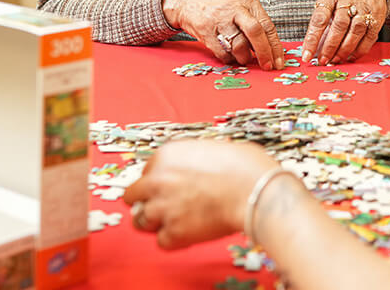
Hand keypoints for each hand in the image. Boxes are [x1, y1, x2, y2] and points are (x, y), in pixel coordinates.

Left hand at [123, 140, 275, 249]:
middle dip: (147, 200)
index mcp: (166, 155)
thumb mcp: (216, 148)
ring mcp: (162, 208)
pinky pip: (161, 241)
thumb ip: (194, 159)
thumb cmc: (245, 166)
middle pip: (133, 196)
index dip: (160, 179)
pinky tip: (189, 232)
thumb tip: (198, 167)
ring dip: (155, 222)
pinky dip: (173, 239)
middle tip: (165, 204)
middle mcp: (157, 180)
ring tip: (175, 220)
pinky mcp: (172, 233)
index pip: (147, 170)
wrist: (256, 190)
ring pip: (140, 221)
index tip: (172, 186)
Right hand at [161, 0, 283, 69]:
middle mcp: (234, 8)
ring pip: (239, 45)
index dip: (275, 46)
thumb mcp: (240, 3)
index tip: (279, 61)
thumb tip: (270, 48)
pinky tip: (231, 56)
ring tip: (244, 58)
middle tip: (267, 66)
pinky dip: (230, 59)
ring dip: (245, 57)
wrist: (187, 0)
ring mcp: (219, 19)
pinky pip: (223, 52)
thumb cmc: (220, 4)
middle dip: (264, 53)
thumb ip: (254, 21)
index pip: (267, 25)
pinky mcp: (205, 32)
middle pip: (255, 32)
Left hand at [302, 0, 387, 64]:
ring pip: (355, 31)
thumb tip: (315, 48)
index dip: (312, 39)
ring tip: (336, 60)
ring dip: (344, 50)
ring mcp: (364, 7)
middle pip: (339, 26)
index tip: (306, 55)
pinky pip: (369, 37)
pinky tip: (351, 56)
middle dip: (330, 47)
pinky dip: (360, 50)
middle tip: (323, 61)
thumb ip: (323, 20)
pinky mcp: (377, 16)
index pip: (320, 18)